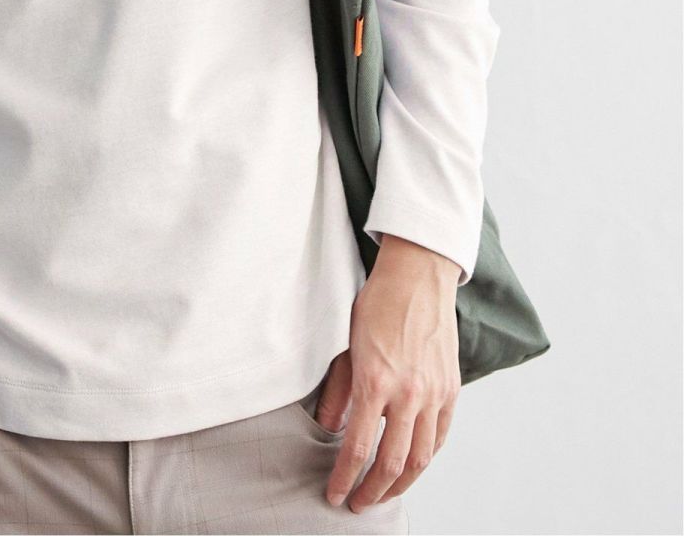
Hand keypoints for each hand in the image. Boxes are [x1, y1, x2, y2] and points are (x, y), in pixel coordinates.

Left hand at [319, 236, 461, 512]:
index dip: (344, 478)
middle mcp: (408, 393)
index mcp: (375, 381)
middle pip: (393, 464)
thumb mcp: (345, 344)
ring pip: (421, 459)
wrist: (417, 277)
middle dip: (372, 491)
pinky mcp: (450, 389)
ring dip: (401, 484)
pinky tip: (411, 465)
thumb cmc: (376, 304)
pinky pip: (440, 437)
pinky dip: (425, 458)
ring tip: (383, 493)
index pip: (357, 447)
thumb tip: (328, 429)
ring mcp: (434, 393)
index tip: (335, 494)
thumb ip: (338, 391)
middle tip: (357, 503)